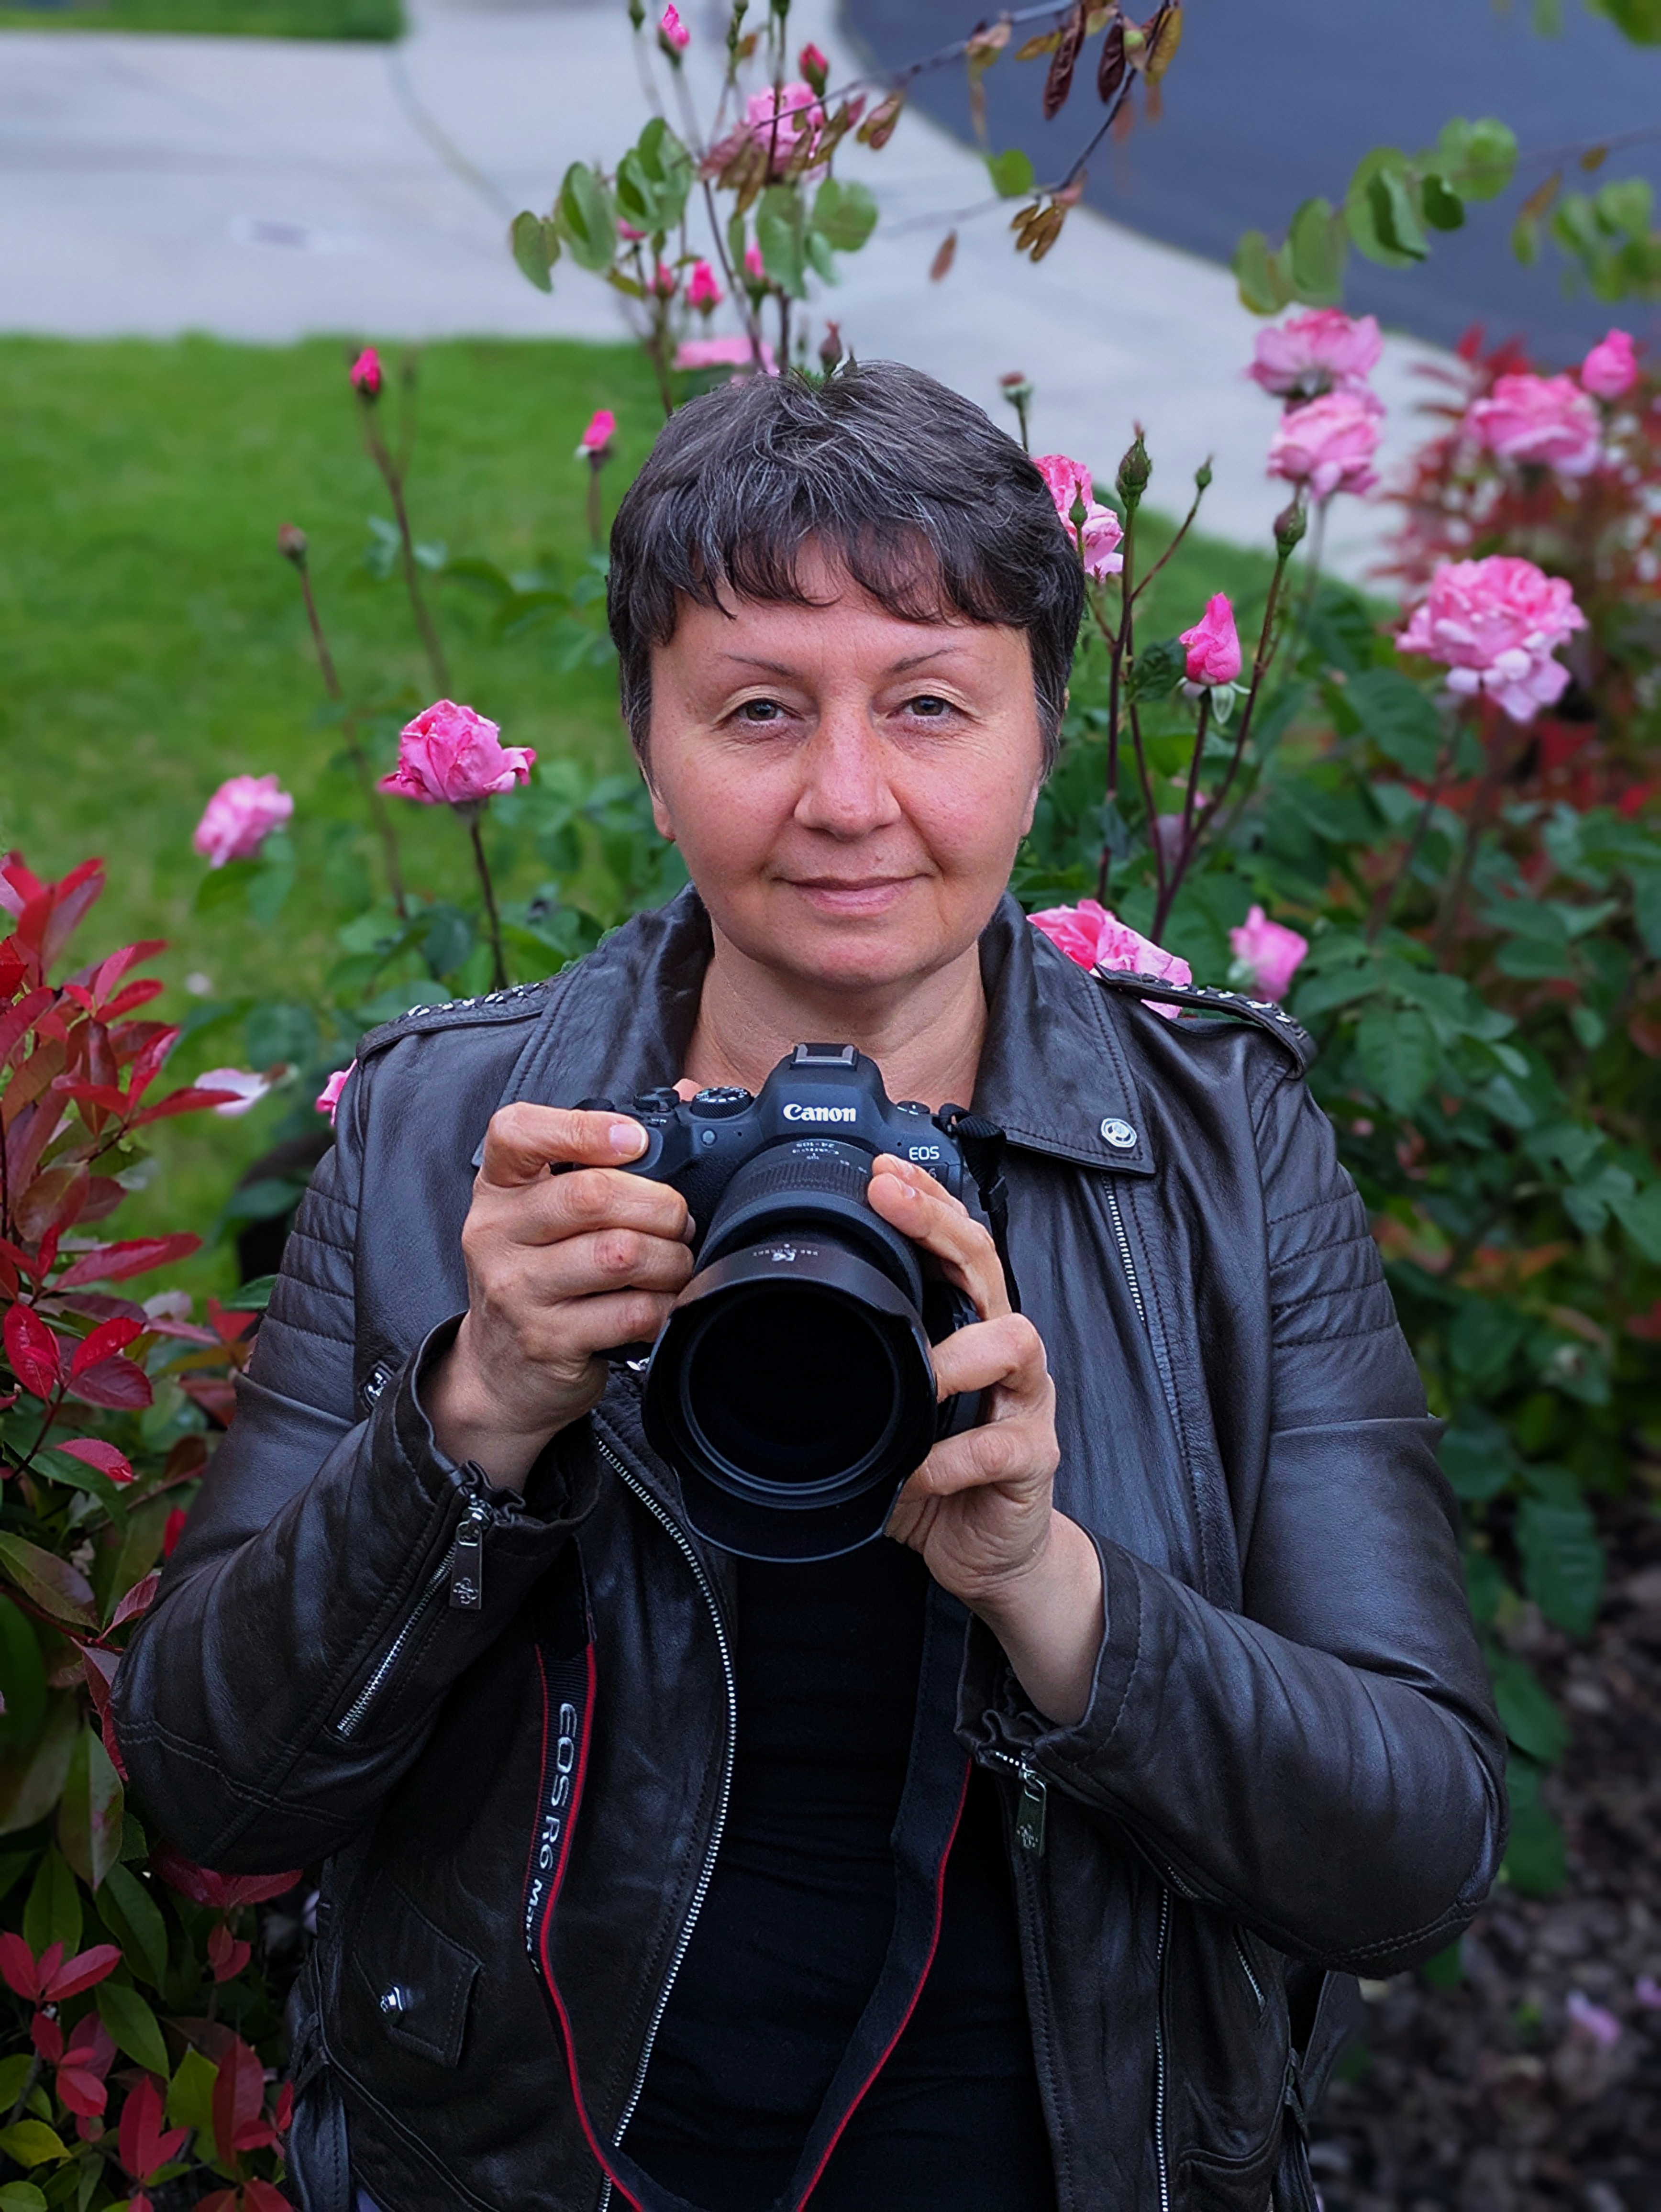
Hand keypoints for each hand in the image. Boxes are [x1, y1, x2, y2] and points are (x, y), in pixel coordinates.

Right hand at [425, 1105, 694, 1490]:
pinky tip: (662, 1304)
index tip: (636, 1140)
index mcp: (500, 1187)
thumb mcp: (548, 1211)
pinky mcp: (545, 1339)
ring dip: (670, 1258)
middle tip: (680, 1220)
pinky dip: (664, 1306)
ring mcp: (516, 1288)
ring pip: (619, 1254)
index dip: (585, 1128)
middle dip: (661, 1204)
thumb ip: (603, 1156)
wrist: (499, 1372)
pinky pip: (629, 1312)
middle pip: (592, 1194)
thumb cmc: (538, 1276)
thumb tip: (686, 1093)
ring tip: (676, 1263)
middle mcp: (497, 1232)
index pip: (517, 1131)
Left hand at [869, 1154, 1102, 1724]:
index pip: (954, 1245)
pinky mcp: (1033, 1458)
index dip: (924, 1202)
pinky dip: (955, 1456)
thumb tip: (759, 1340)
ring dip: (961, 1352)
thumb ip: (850, 1373)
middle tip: (892, 1200)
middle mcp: (1003, 1349)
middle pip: (986, 1264)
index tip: (881, 1172)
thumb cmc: (935, 1471)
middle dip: (939, 1224)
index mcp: (966, 1327)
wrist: (991, 1551)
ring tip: (923, 1373)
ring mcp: (1024, 1401)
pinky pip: (1002, 1445)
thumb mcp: (884, 1413)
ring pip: (1016, 1340)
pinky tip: (921, 1469)